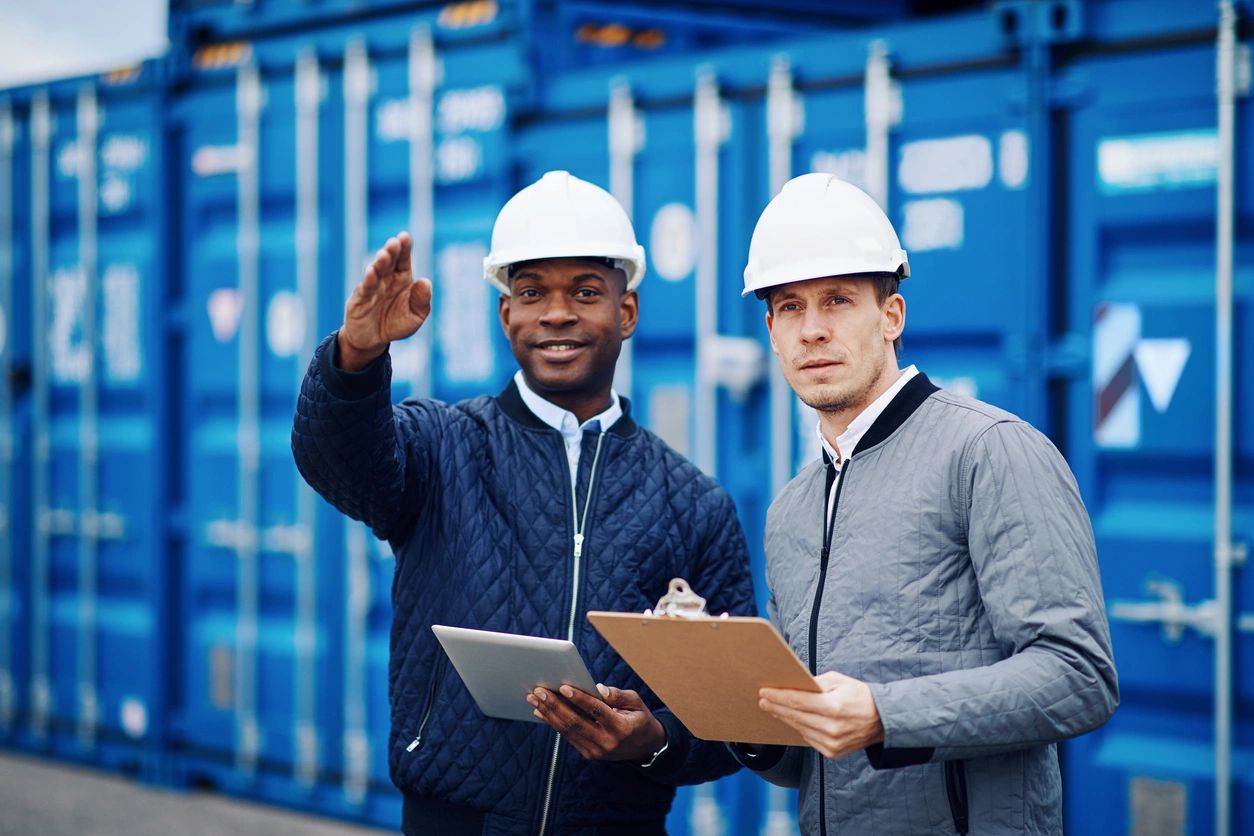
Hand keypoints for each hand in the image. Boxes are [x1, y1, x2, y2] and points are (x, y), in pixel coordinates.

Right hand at [337, 232, 432, 369]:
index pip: (404, 259)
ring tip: (384, 255)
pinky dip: (368, 280)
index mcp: (402, 278)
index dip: (404, 248)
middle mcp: (386, 279)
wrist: (373, 340)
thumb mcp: (415, 316)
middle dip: (392, 251)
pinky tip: (371, 272)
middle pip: (389, 261)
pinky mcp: (360, 299)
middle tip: (394, 243)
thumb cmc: (396, 324)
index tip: (405, 237)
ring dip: (380, 263)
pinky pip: (365, 288)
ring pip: (376, 271)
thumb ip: (422, 301)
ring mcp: (372, 287)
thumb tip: (426, 281)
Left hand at [527, 683, 666, 762]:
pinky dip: (553, 723)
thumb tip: (598, 689)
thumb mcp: (636, 702)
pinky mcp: (589, 754)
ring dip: (548, 714)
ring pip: (568, 731)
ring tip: (534, 698)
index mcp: (621, 728)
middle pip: (576, 723)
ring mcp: (596, 751)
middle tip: (538, 691)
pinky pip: (568, 736)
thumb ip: (618, 695)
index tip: (563, 687)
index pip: (596, 711)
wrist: (644, 747)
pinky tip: (541, 711)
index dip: (579, 699)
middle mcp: (607, 742)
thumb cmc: (639, 718)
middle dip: (555, 705)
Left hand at [758, 670, 883, 758]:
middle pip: (795, 716)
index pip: (798, 701)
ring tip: (773, 709)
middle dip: (776, 707)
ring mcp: (831, 743)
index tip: (764, 691)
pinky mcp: (832, 753)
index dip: (778, 696)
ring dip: (784, 718)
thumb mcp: (838, 681)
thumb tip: (793, 685)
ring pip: (799, 729)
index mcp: (833, 707)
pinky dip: (799, 728)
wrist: (883, 720)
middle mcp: (831, 728)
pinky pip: (808, 738)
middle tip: (762, 700)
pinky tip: (791, 720)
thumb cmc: (859, 695)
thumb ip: (815, 683)